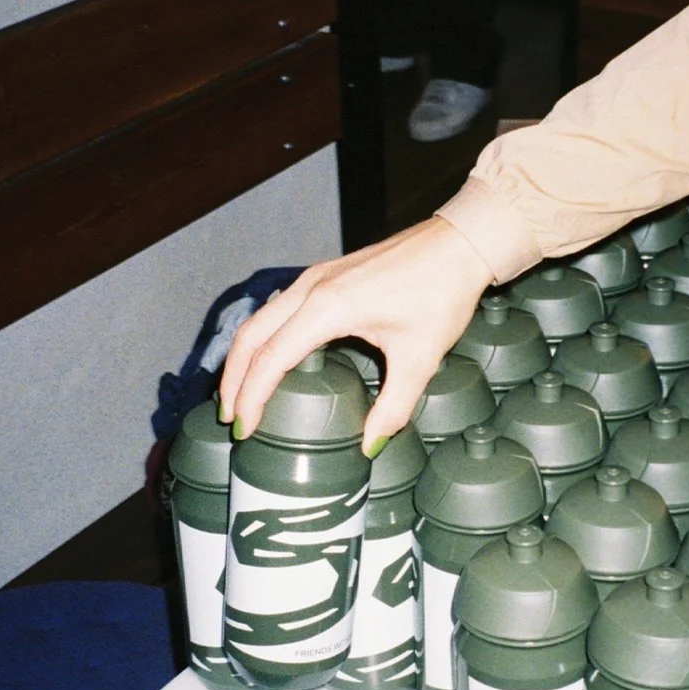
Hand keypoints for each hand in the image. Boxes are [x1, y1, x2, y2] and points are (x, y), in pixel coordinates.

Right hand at [219, 216, 494, 451]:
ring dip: (245, 357)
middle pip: (251, 337)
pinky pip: (279, 308)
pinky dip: (264, 337)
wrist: (458, 245)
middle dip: (233, 380)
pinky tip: (272, 358)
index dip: (252, 398)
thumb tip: (372, 445)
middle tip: (230, 417)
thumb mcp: (420, 358)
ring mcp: (315, 277)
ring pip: (260, 319)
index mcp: (327, 308)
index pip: (271, 360)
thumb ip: (394, 407)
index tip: (245, 428)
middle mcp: (311, 288)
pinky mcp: (325, 274)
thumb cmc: (441, 292)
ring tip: (241, 393)